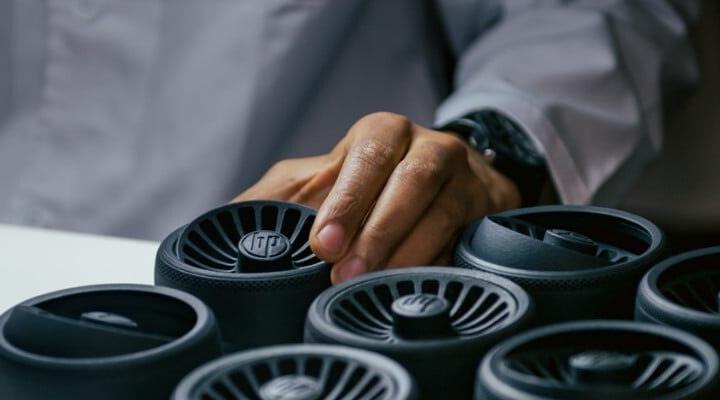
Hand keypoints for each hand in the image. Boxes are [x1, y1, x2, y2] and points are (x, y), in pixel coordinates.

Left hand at [235, 112, 521, 282]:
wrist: (448, 185)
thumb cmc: (366, 185)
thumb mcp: (315, 182)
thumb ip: (275, 200)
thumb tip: (230, 226)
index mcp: (382, 134)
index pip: (367, 156)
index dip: (346, 200)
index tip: (322, 243)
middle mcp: (429, 147)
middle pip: (410, 181)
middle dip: (375, 231)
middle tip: (343, 274)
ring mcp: (465, 179)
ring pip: (441, 213)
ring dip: (404, 253)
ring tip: (371, 285)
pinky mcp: (488, 213)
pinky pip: (465, 241)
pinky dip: (438, 265)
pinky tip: (412, 287)